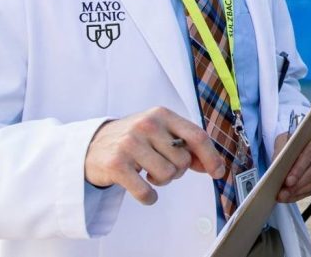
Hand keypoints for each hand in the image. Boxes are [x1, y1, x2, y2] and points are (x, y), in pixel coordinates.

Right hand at [84, 106, 225, 204]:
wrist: (92, 146)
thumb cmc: (134, 140)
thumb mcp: (160, 134)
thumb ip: (186, 146)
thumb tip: (214, 165)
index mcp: (162, 114)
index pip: (197, 136)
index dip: (211, 157)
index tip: (218, 172)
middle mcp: (147, 125)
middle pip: (183, 161)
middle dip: (177, 171)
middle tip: (160, 166)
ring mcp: (130, 144)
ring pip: (167, 176)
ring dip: (162, 182)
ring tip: (148, 173)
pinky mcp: (116, 164)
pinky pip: (146, 192)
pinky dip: (149, 197)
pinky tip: (143, 190)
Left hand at [273, 128, 310, 202]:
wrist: (308, 145)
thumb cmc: (296, 142)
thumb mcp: (286, 140)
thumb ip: (281, 150)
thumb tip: (276, 166)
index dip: (299, 168)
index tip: (288, 181)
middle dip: (299, 183)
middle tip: (285, 192)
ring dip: (301, 190)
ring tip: (286, 196)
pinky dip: (305, 192)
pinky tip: (293, 195)